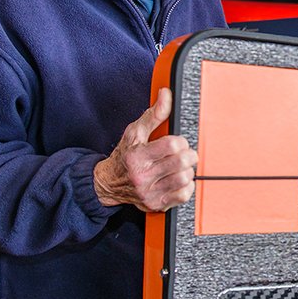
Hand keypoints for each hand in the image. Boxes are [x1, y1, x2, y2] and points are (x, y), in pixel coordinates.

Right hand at [93, 88, 197, 212]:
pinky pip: (183, 196)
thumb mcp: (135, 132)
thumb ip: (153, 114)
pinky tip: (178, 179)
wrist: (108, 184)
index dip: (180, 141)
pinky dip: (186, 186)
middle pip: (181, 162)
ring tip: (180, 167)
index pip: (172, 145)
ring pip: (184, 179)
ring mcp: (149, 192)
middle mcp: (142, 176)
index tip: (178, 143)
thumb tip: (166, 94)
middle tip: (184, 154)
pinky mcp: (156, 204)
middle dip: (188, 155)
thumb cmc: (124, 156)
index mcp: (137, 155)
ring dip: (187, 170)